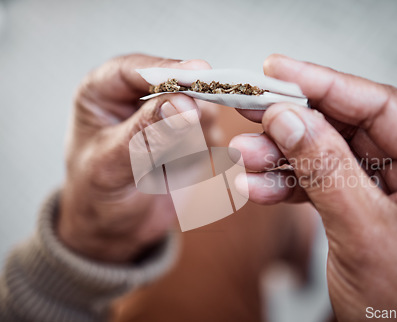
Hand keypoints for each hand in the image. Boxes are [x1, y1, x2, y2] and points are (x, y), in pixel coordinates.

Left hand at [58, 54, 212, 262]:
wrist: (116, 232)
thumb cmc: (98, 198)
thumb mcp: (113, 167)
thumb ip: (146, 135)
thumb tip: (184, 106)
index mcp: (102, 94)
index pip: (135, 69)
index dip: (168, 69)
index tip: (200, 72)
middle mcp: (136, 97)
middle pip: (175, 81)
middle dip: (194, 99)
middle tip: (203, 122)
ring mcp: (166, 115)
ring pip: (199, 104)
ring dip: (199, 131)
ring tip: (178, 160)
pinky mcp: (189, 135)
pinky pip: (209, 132)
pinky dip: (205, 148)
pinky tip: (184, 167)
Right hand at [231, 54, 396, 319]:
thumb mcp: (365, 235)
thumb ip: (325, 170)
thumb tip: (289, 118)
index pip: (383, 107)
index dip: (326, 84)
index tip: (279, 70)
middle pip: (350, 128)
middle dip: (295, 124)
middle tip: (253, 113)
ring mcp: (395, 191)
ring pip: (331, 155)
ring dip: (283, 156)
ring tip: (244, 157)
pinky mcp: (367, 207)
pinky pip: (324, 183)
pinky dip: (288, 184)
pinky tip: (259, 186)